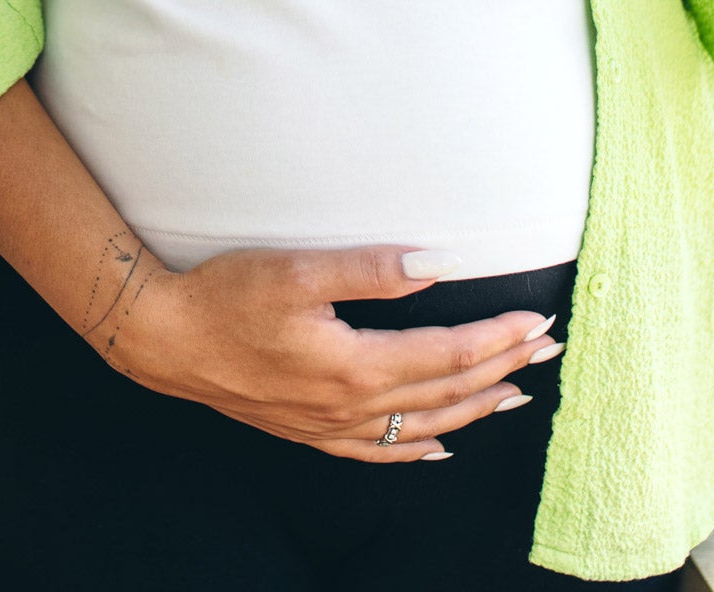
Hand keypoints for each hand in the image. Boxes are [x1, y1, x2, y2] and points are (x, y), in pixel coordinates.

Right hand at [85, 243, 564, 462]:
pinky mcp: (309, 430)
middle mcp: (351, 405)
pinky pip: (379, 450)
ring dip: (475, 407)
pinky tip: (438, 445)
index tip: (537, 320)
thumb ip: (370, 268)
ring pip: (423, 425)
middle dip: (503, 369)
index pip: (448, 354)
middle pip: (446, 392)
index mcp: (355, 364)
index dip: (497, 338)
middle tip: (548, 348)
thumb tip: (433, 262)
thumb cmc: (227, 295)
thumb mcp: (299, 270)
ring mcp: (330, 424)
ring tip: (517, 393)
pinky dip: (417, 447)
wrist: (165, 338)